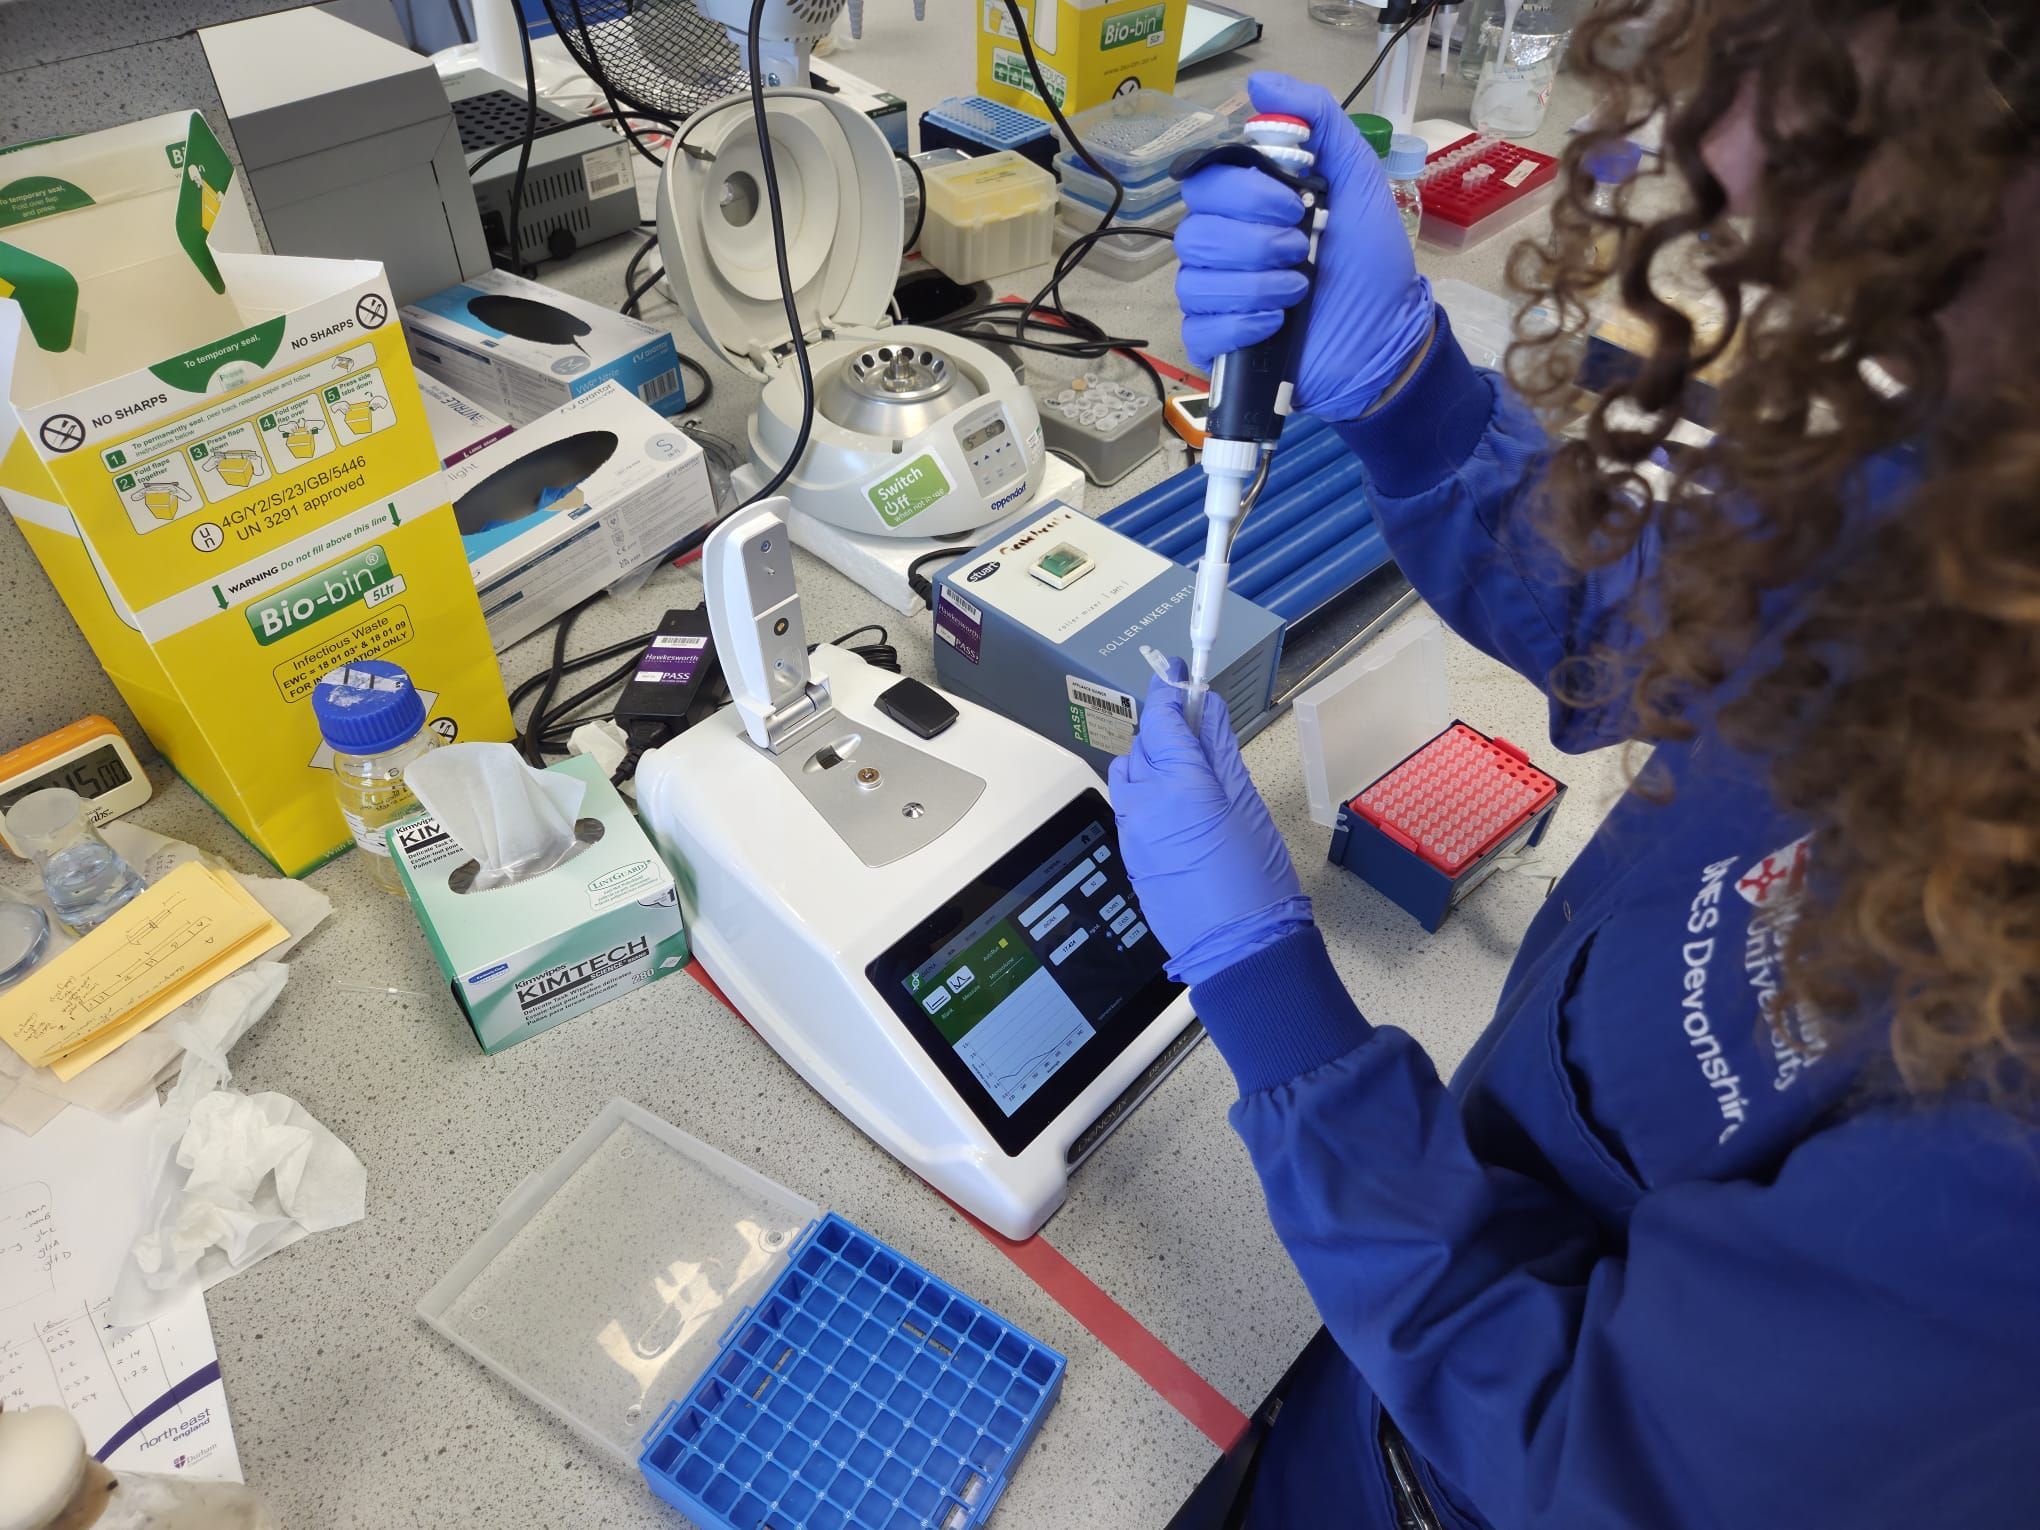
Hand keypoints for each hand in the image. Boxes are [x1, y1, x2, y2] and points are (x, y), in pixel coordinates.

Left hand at [1108, 661, 1311, 985]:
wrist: (1239, 946)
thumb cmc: (1255, 882)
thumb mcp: (1247, 805)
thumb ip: (1221, 753)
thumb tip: (1210, 713)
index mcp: (1178, 785)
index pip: (1161, 720)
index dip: (1167, 690)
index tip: (1176, 673)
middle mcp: (1144, 805)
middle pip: (1141, 744)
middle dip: (1164, 730)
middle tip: (1196, 727)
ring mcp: (1132, 833)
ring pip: (1127, 776)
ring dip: (1150, 763)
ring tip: (1187, 772)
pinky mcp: (1130, 857)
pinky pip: (1129, 810)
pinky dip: (1146, 796)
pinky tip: (1178, 808)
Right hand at [1174, 71, 1435, 419]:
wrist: (1386, 335)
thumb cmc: (1371, 258)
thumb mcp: (1356, 175)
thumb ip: (1317, 121)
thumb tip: (1261, 82)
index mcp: (1245, 205)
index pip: (1204, 183)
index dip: (1242, 195)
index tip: (1292, 205)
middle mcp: (1222, 247)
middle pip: (1192, 233)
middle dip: (1253, 243)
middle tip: (1301, 250)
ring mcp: (1216, 297)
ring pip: (1193, 281)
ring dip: (1252, 284)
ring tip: (1298, 290)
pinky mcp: (1217, 344)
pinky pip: (1198, 329)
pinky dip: (1240, 324)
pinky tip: (1276, 323)